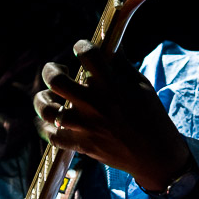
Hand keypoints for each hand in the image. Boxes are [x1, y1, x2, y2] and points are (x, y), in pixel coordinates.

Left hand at [34, 39, 192, 190]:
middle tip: (57, 71)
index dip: (81, 46)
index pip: (87, 54)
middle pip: (56, 80)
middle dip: (51, 70)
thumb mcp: (141, 85)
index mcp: (111, 85)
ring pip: (47, 109)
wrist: (155, 154)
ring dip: (43, 100)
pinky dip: (47, 127)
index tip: (81, 48)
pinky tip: (51, 120)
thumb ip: (121, 64)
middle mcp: (94, 104)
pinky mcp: (82, 145)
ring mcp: (85, 126)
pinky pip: (52, 135)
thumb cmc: (151, 115)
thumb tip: (111, 44)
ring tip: (48, 96)